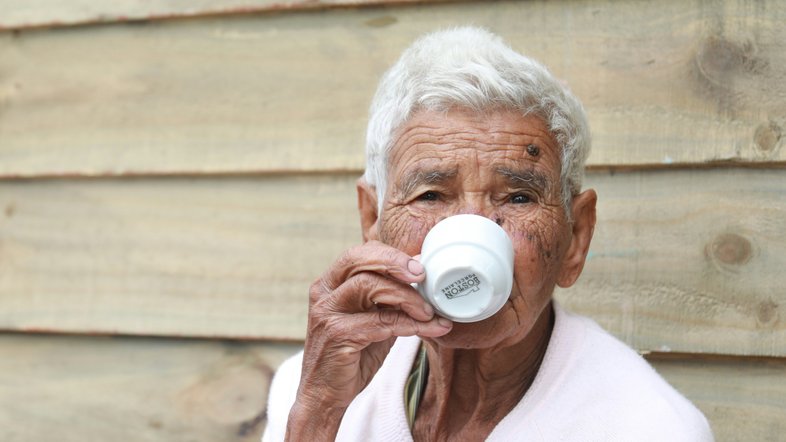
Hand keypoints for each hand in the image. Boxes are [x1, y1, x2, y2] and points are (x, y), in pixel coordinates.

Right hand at [286, 241, 452, 439]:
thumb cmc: (352, 356)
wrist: (325, 396)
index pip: (359, 254)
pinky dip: (410, 324)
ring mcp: (327, 313)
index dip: (390, 254)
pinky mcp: (336, 335)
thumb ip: (390, 300)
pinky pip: (379, 322)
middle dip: (395, 263)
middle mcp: (324, 292)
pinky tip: (430, 329)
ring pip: (369, 286)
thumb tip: (424, 278)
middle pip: (358, 260)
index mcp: (330, 283)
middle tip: (423, 275)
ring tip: (429, 311)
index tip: (420, 263)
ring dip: (406, 297)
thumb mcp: (373, 320)